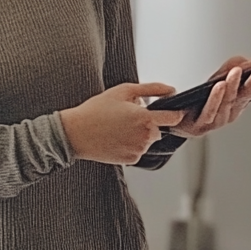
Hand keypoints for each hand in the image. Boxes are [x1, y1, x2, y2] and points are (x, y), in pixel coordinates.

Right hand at [59, 82, 183, 164]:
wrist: (75, 133)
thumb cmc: (97, 110)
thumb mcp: (124, 91)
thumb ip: (152, 89)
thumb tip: (172, 90)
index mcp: (145, 118)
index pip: (174, 117)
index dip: (175, 112)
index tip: (172, 110)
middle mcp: (145, 137)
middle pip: (160, 129)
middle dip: (150, 123)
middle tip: (129, 116)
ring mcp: (138, 150)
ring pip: (148, 140)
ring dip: (140, 134)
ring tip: (119, 127)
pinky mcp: (131, 160)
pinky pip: (138, 150)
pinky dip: (132, 144)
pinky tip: (116, 137)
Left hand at [172, 55, 250, 136]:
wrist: (174, 121)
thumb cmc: (199, 100)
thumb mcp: (219, 78)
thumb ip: (233, 67)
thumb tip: (247, 60)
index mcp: (239, 101)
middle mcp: (232, 112)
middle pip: (248, 93)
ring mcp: (218, 120)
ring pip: (229, 102)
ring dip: (234, 85)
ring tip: (237, 70)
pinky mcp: (201, 125)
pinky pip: (210, 111)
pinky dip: (216, 98)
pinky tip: (219, 85)